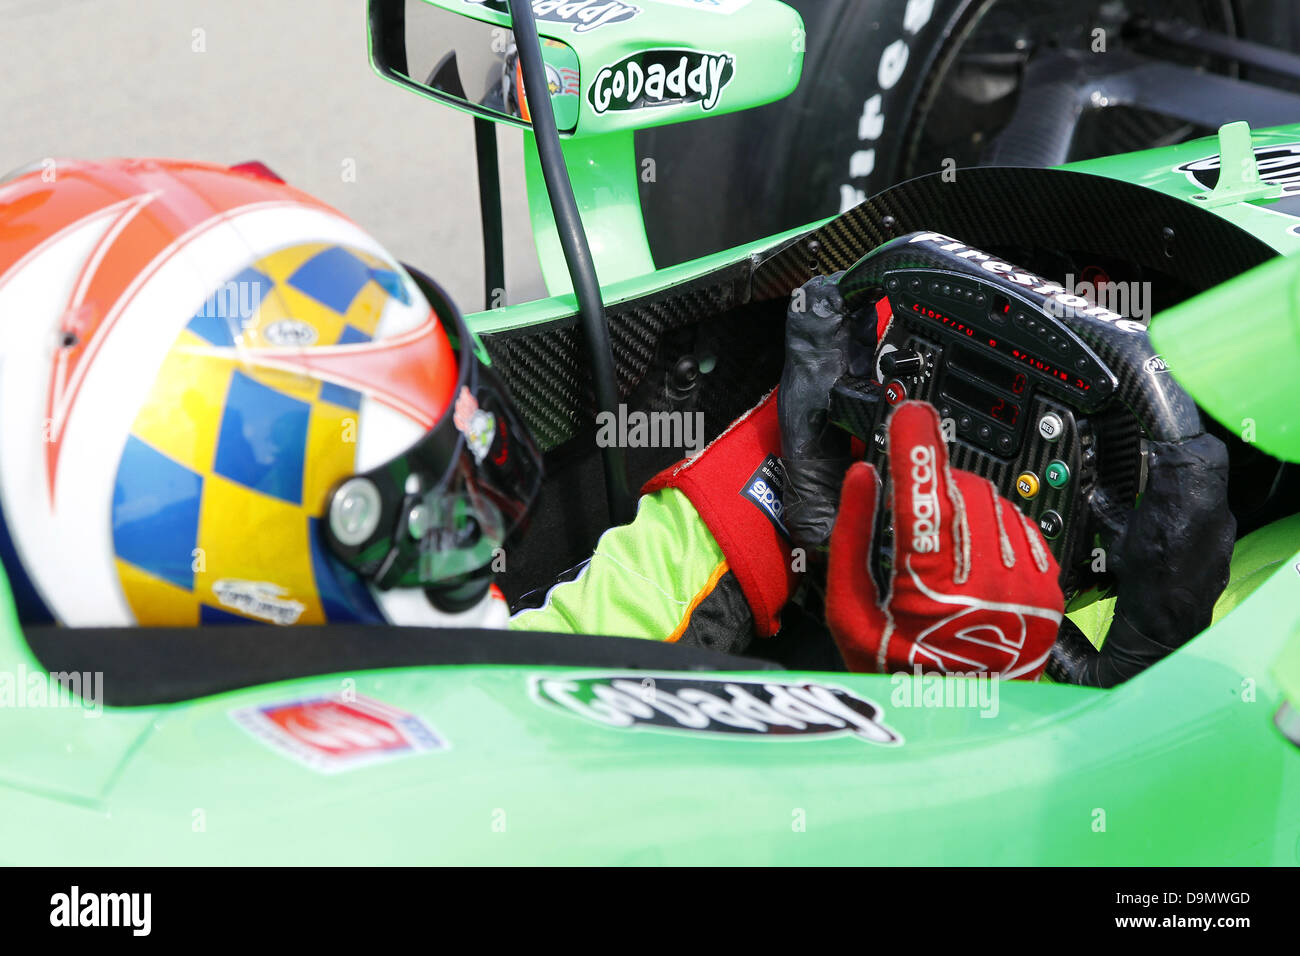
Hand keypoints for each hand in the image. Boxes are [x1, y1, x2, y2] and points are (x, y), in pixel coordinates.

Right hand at [827, 401, 1064, 678]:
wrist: (963, 721)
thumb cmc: (900, 677)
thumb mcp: (849, 614)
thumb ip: (849, 538)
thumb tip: (861, 479)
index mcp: (930, 586)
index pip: (924, 489)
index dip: (913, 441)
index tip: (906, 414)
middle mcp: (987, 580)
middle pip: (958, 487)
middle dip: (928, 482)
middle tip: (904, 507)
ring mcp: (1025, 584)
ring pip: (991, 500)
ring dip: (958, 501)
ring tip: (934, 543)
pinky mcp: (1046, 587)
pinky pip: (1018, 524)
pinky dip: (988, 522)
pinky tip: (966, 551)